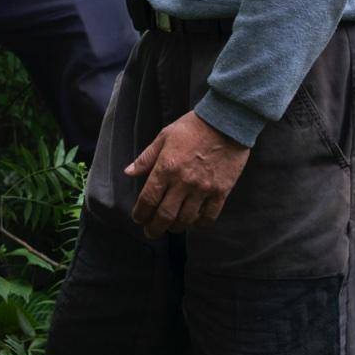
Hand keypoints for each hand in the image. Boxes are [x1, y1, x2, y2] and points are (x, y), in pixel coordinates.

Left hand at [126, 109, 250, 236]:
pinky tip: (194, 223)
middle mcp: (183, 182)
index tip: (138, 219)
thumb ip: (146, 158)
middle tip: (151, 232)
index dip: (141, 213)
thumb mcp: (164, 136)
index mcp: (166, 168)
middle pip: (165, 215)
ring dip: (176, 227)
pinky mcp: (221, 191)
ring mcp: (203, 188)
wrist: (227, 122)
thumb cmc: (192, 127)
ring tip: (171, 227)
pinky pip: (209, 216)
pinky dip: (199, 224)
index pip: (148, 199)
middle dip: (155, 228)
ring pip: (186, 219)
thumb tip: (128, 172)